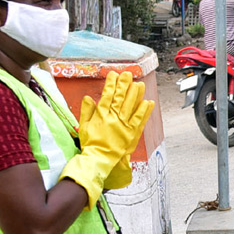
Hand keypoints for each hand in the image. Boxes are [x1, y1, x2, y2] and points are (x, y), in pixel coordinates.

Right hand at [61, 71, 153, 205]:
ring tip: (140, 84)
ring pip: (131, 106)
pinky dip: (145, 111)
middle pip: (120, 98)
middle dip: (124, 85)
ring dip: (136, 94)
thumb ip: (86, 111)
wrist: (99, 160)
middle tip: (128, 74)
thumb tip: (88, 97)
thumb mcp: (84, 126)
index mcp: (101, 115)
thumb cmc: (91, 144)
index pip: (107, 95)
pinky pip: (140, 120)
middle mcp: (113, 118)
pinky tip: (148, 102)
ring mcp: (124, 126)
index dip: (111, 84)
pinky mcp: (132, 134)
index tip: (114, 74)